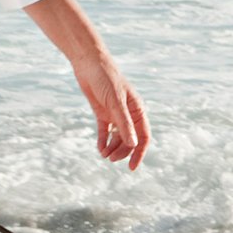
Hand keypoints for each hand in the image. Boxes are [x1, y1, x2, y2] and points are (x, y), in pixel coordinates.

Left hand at [66, 37, 147, 167]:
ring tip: (104, 156)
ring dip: (112, 148)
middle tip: (110, 160)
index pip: (143, 136)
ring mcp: (115, 114)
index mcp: (137, 110)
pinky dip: (103, 141)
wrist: (89, 64)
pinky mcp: (102, 113)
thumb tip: (133, 144)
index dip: (139, 152)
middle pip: (129, 139)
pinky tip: (100, 149)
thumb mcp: (115, 103)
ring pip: (117, 137)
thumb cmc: (106, 79)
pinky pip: (105, 131)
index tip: (132, 167)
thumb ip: (124, 124)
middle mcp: (128, 114)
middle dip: (122, 151)